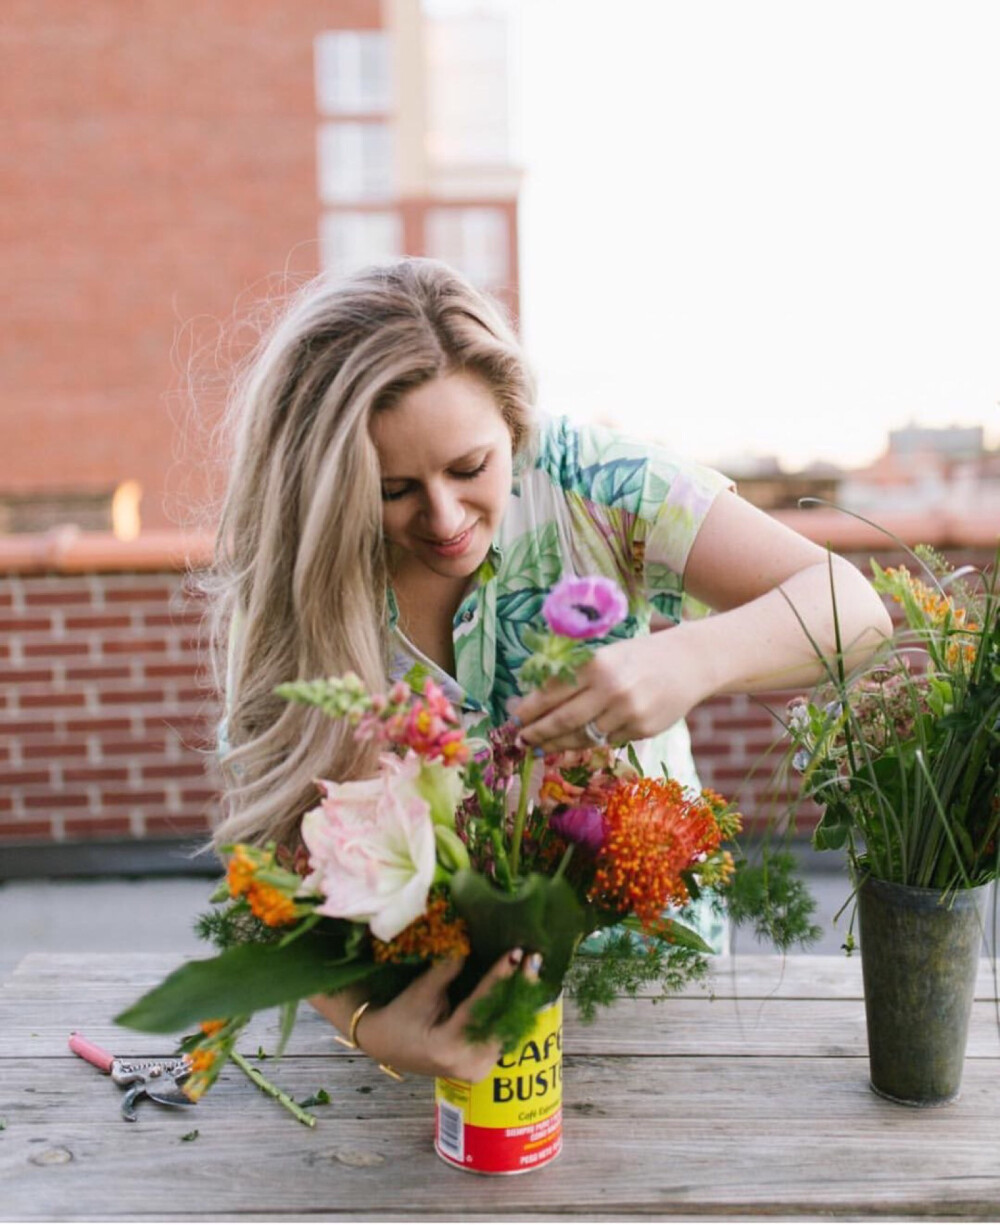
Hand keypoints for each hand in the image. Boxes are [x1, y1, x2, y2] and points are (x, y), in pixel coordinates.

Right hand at [348, 949, 540, 1081]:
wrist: (385, 1044)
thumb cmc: (399, 1015)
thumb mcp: (420, 991)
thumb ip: (448, 971)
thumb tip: (473, 946)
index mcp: (447, 1047)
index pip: (480, 1007)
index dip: (499, 978)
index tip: (515, 954)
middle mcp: (466, 1065)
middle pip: (502, 1021)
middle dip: (519, 989)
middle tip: (534, 959)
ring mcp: (476, 1071)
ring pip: (506, 1030)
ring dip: (519, 999)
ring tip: (532, 969)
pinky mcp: (480, 1068)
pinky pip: (502, 1037)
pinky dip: (511, 1012)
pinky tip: (521, 989)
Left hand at [510, 628, 712, 752]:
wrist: (690, 662)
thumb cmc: (638, 657)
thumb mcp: (605, 656)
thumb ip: (574, 677)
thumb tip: (534, 702)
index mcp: (596, 664)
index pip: (552, 692)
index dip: (529, 710)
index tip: (513, 719)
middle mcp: (611, 689)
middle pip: (562, 720)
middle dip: (536, 733)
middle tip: (520, 740)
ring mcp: (627, 713)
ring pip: (583, 737)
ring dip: (558, 744)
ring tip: (541, 746)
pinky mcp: (642, 730)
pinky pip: (606, 741)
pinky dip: (588, 742)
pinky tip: (574, 742)